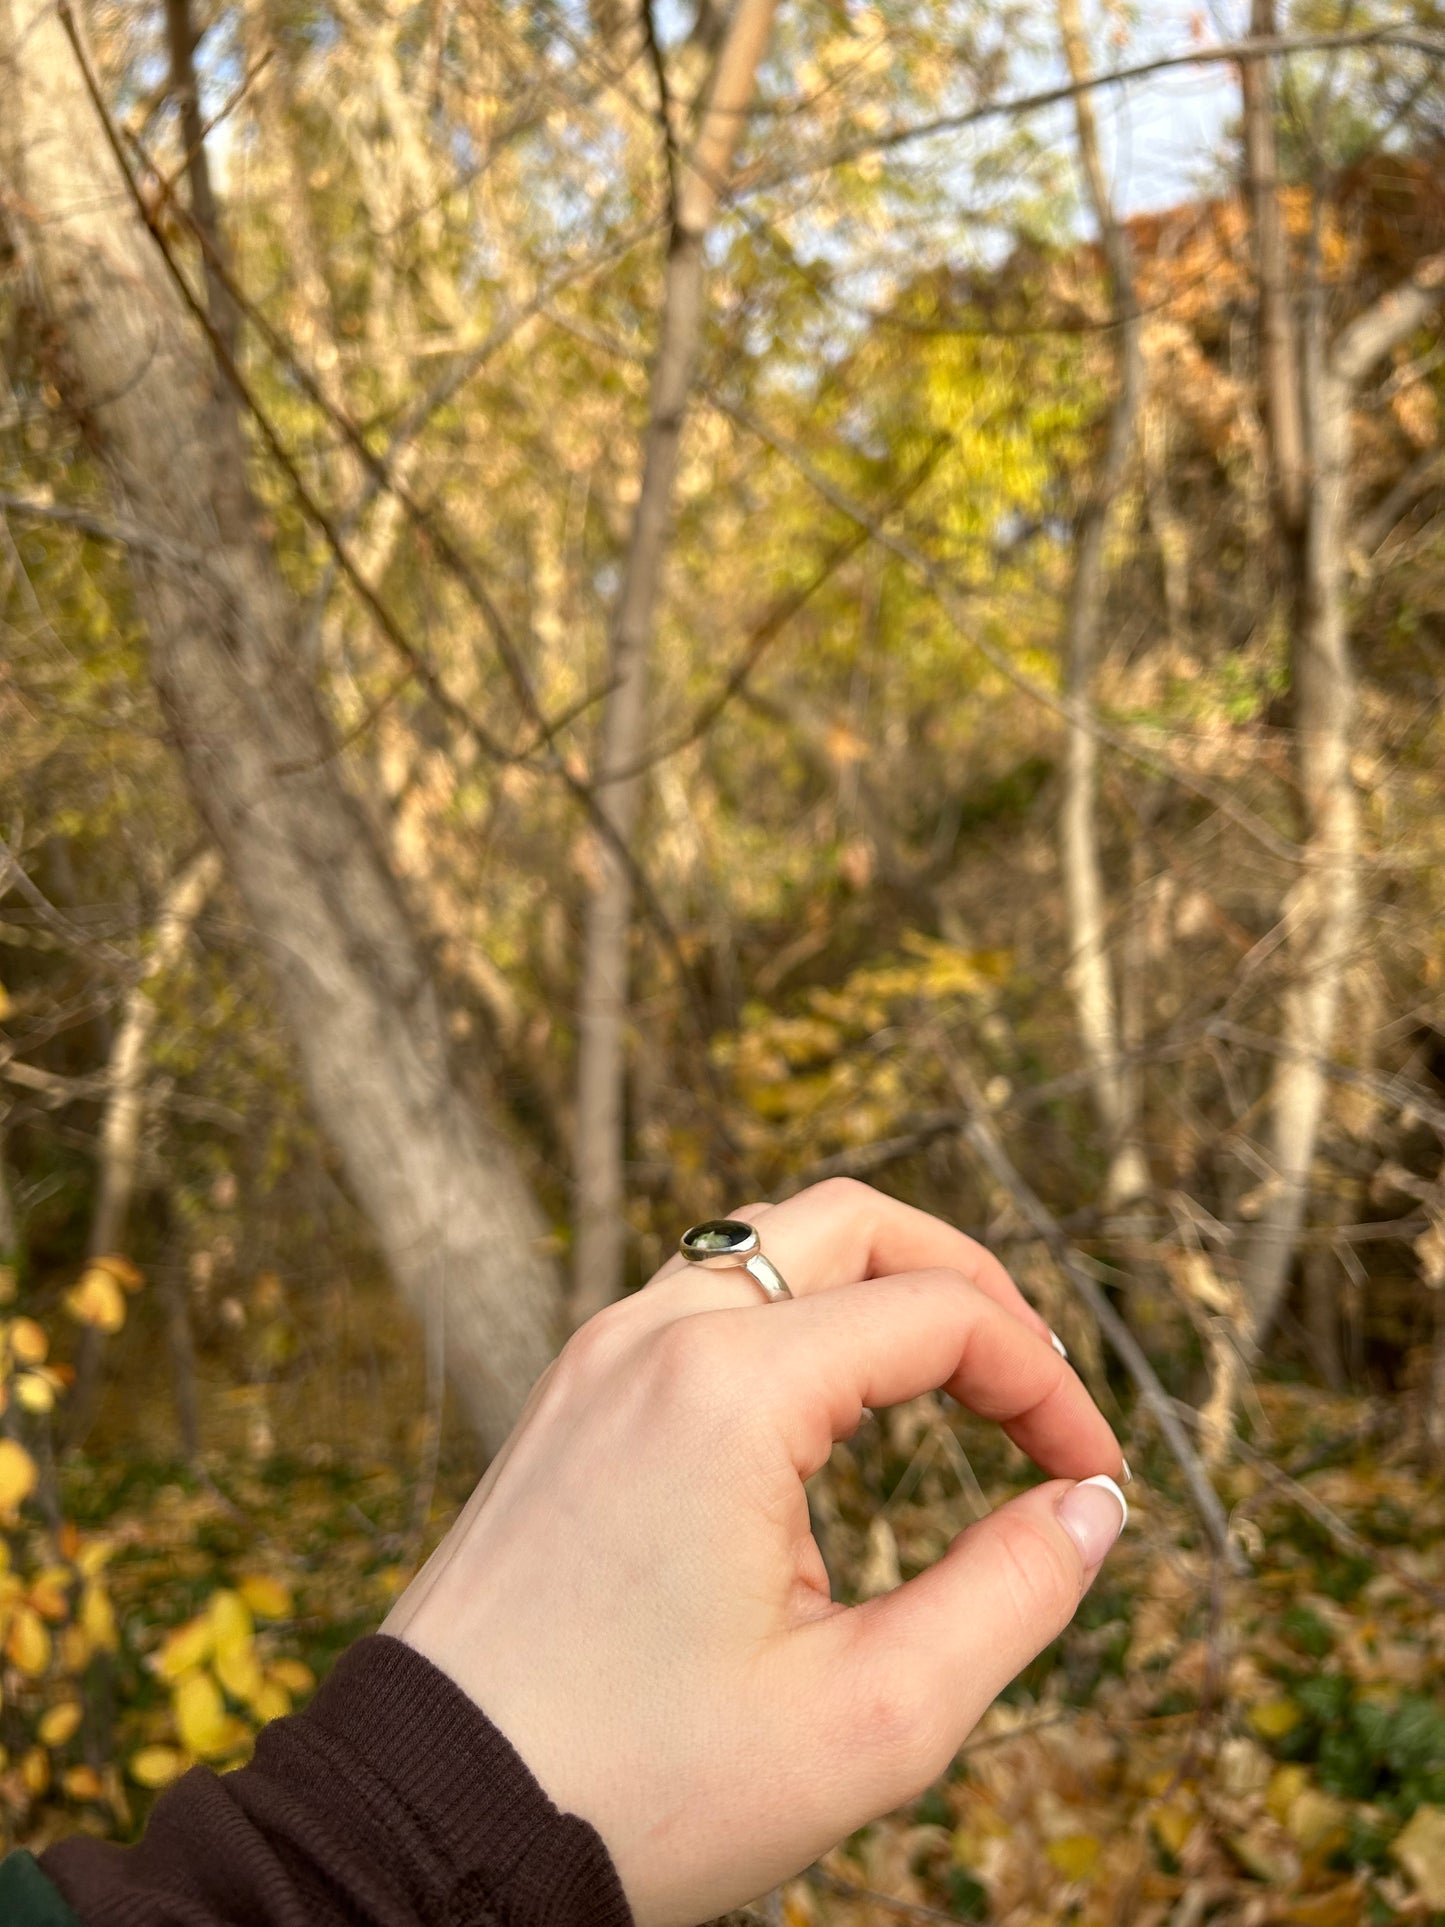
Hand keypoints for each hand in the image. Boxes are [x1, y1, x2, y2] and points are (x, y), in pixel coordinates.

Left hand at [382, 1178, 1128, 1926]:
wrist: (426, 1818)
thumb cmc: (638, 1787)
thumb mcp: (868, 1721)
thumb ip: (1011, 1597)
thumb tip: (1093, 1506)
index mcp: (728, 1389)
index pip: (938, 1316)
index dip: (1046, 1384)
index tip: (1094, 1477)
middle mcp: (653, 1333)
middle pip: (851, 1222)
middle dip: (968, 1284)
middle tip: (1036, 1389)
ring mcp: (597, 1354)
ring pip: (769, 1245)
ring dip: (877, 1289)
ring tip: (955, 1388)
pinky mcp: (569, 1394)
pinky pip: (702, 1298)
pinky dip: (796, 1321)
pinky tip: (834, 1415)